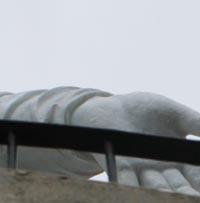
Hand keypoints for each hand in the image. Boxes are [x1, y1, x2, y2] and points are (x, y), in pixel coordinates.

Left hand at [74, 92, 199, 195]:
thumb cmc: (143, 109)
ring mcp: (141, 172)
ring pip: (155, 188)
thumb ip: (195, 122)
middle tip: (189, 196)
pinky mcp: (120, 167)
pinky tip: (132, 193)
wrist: (109, 106)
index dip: (199, 182)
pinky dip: (131, 188)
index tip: (198, 190)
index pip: (196, 177)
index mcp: (181, 162)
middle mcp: (163, 172)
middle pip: (178, 188)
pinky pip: (127, 181)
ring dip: (161, 192)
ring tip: (166, 195)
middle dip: (184, 193)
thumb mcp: (174, 114)